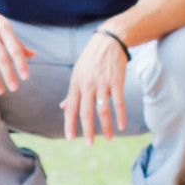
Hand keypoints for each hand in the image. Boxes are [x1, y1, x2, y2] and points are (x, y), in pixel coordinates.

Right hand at [0, 0, 33, 94]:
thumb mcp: (2, 24)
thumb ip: (16, 41)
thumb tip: (32, 55)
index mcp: (3, 26)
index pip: (15, 48)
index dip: (21, 64)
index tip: (25, 78)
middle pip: (1, 59)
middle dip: (9, 76)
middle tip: (14, 88)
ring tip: (1, 91)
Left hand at [61, 30, 128, 144]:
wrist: (109, 41)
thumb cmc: (91, 59)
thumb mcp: (77, 73)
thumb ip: (72, 92)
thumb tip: (63, 107)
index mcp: (75, 83)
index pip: (71, 108)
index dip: (69, 124)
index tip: (69, 138)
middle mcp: (87, 84)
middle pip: (86, 112)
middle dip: (87, 130)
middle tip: (89, 144)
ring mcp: (102, 83)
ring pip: (103, 110)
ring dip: (105, 126)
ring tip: (107, 139)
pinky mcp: (116, 81)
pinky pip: (118, 102)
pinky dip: (120, 115)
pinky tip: (121, 126)